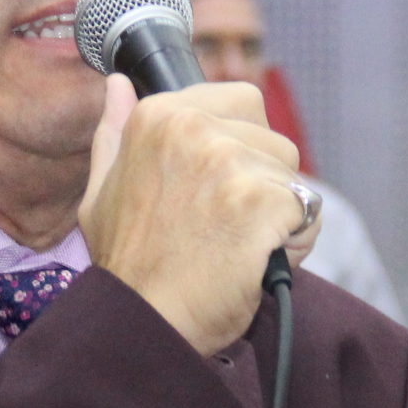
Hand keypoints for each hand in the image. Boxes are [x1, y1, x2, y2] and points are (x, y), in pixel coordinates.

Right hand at [80, 74, 302, 355]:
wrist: (144, 323)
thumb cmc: (127, 266)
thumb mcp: (101, 191)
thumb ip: (114, 132)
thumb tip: (118, 84)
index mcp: (156, 116)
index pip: (243, 102)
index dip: (243, 150)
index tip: (217, 191)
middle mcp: (191, 127)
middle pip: (273, 138)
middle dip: (265, 182)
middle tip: (227, 226)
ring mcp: (226, 161)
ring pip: (292, 174)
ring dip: (281, 214)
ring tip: (241, 248)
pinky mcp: (259, 199)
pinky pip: (306, 210)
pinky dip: (296, 242)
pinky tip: (260, 262)